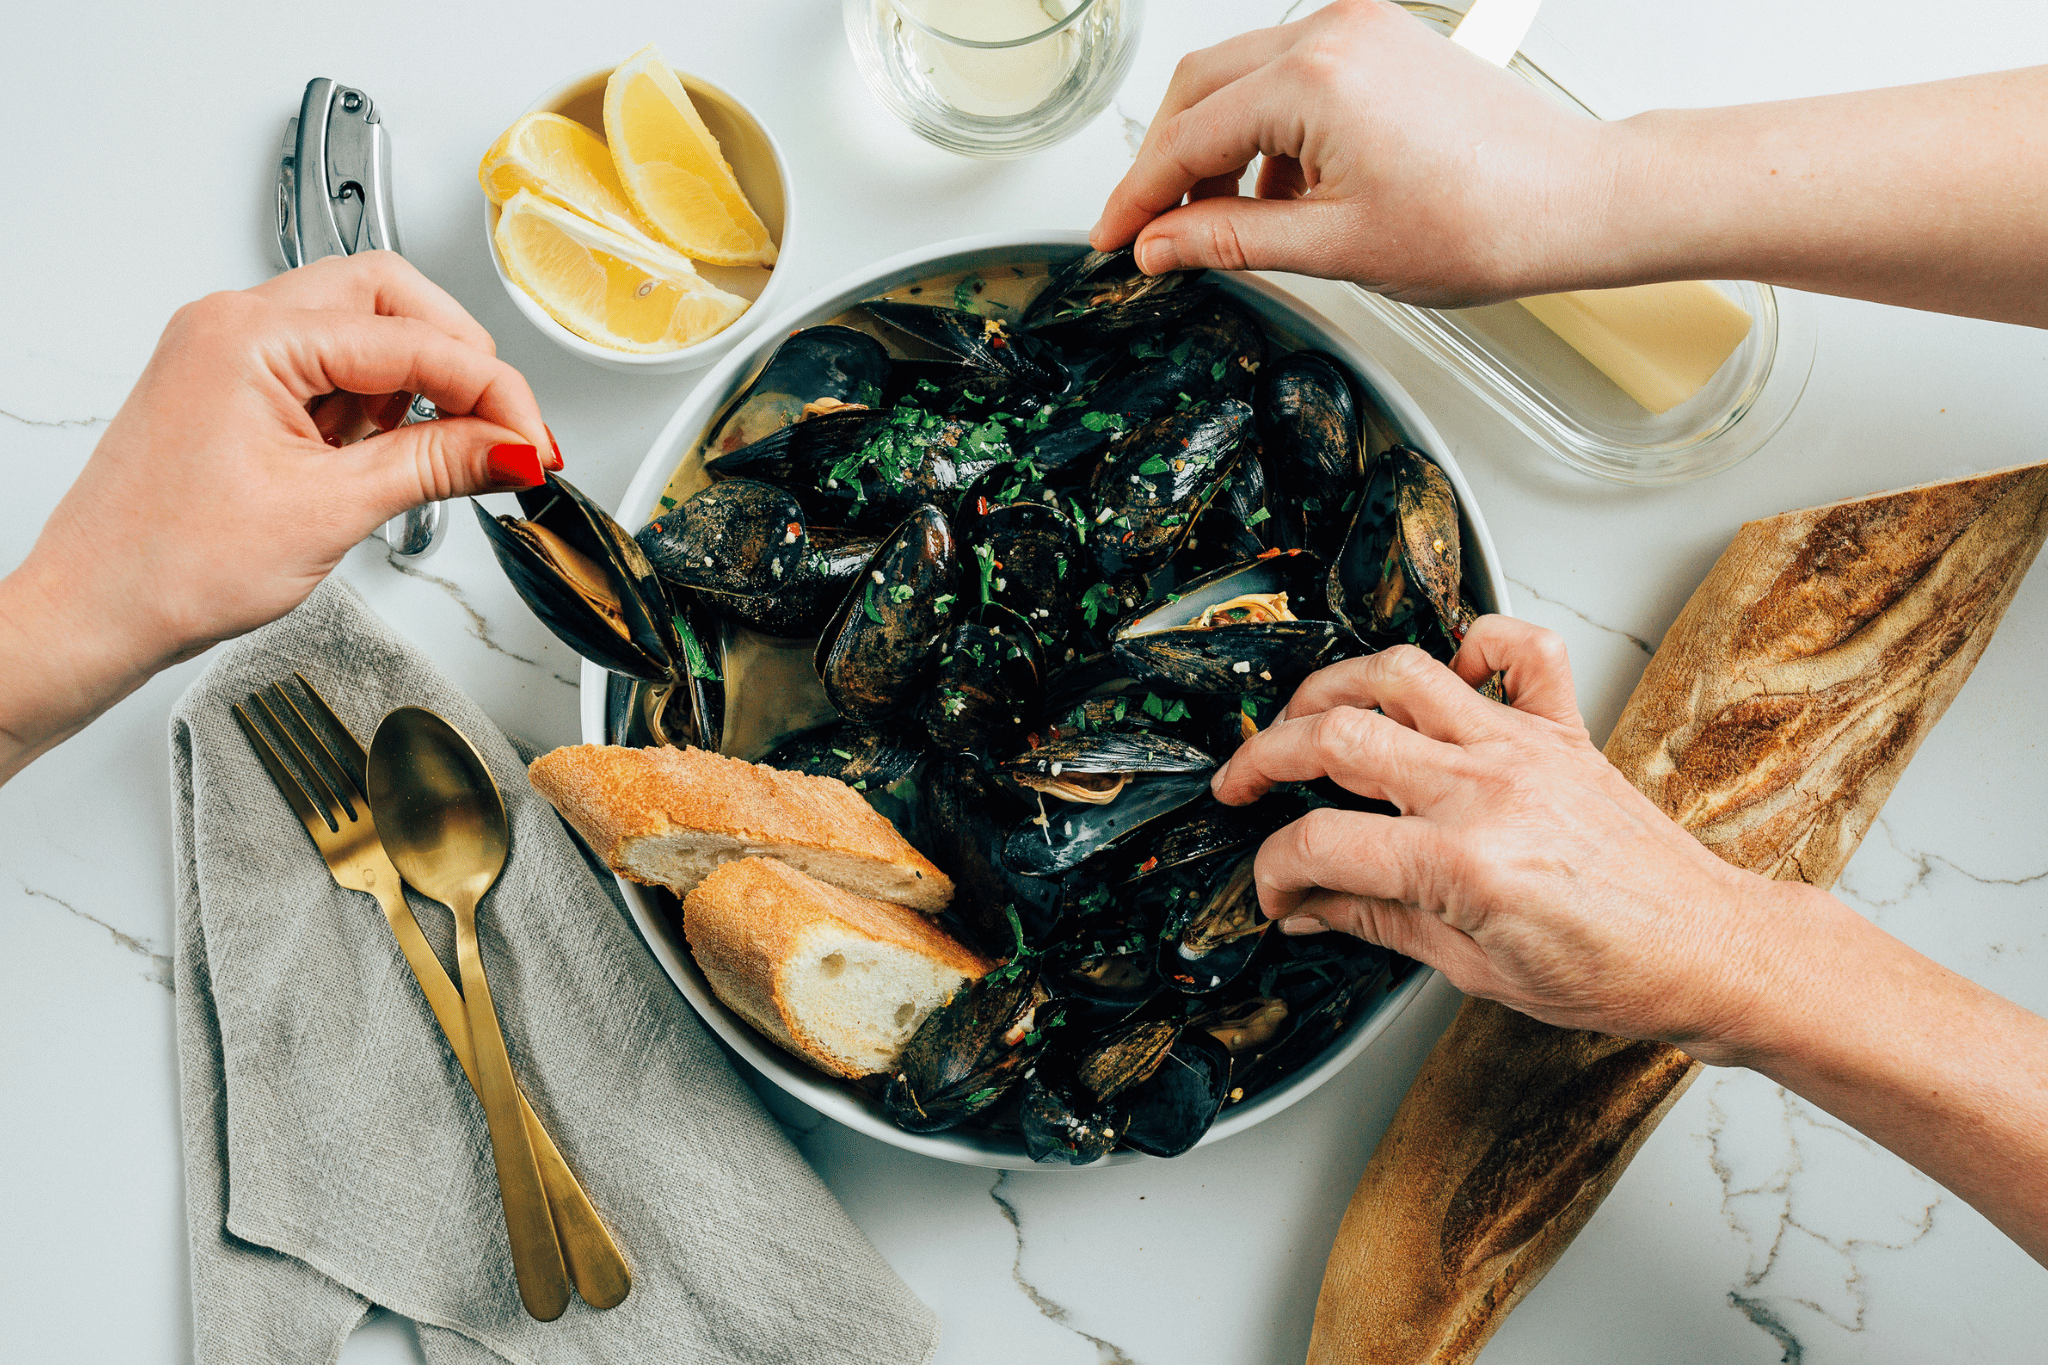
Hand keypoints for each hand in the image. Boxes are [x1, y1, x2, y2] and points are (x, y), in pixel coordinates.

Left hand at [0, 252, 556, 778]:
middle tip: (500, 429)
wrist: (95, 613)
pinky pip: (332, 368)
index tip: (534, 442)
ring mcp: (232, 350)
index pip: (412, 338)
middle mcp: (235, 324)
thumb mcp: (330, 512)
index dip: (493, 391)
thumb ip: (435, 464)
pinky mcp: (237, 385)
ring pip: (365, 327)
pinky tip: (383, 457)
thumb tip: (511, 448)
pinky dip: (376, 405)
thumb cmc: (168, 567)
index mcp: (248, 336)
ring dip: (416, 383)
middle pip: (391, 297)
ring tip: (433, 455)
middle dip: (459, 359)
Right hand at [1090, 0, 1624, 304]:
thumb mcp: (1334, 249)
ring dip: (1217, 148)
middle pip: (1200, 89)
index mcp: (1314, 79)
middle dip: (1165, 164)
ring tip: (1225, 222)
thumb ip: (1230, 241)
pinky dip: (1267, 133)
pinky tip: (1279, 194)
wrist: (1574, 201)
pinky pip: (1291, 76)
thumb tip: (1161, 246)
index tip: (1113, 239)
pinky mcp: (1380, 40)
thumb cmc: (1486, 220)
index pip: (1187, 138)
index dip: (1138, 198)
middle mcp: (1331, 33)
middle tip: (1150, 231)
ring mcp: (1358, 28)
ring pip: (1241, 78)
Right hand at [1211, 618, 1812, 1058]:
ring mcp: (1525, 748)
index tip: (1270, 887)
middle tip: (1241, 782)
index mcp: (1460, 863)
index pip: (1320, 844)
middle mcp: (1487, 788)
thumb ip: (1376, 923)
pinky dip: (1476, 639)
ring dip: (1336, 686)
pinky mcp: (1564, 730)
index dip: (1274, 868)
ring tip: (1306, 715)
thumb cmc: (1610, 972)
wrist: (1707, 950)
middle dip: (1265, 756)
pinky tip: (1444, 671)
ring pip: (1403, 673)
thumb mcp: (1472, 970)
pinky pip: (1520, 649)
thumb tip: (1305, 907)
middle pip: (1339, 737)